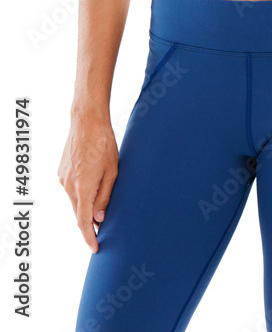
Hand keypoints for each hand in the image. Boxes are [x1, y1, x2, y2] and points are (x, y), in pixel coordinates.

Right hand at [57, 111, 118, 252]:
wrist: (87, 121)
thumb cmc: (104, 144)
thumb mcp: (112, 171)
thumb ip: (105, 196)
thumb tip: (99, 219)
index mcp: (83, 187)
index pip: (83, 221)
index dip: (89, 237)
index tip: (95, 248)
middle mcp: (68, 185)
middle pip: (78, 213)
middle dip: (88, 224)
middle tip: (102, 231)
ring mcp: (62, 178)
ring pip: (74, 201)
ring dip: (84, 207)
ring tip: (100, 207)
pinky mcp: (61, 171)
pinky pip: (70, 189)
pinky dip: (79, 194)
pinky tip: (91, 186)